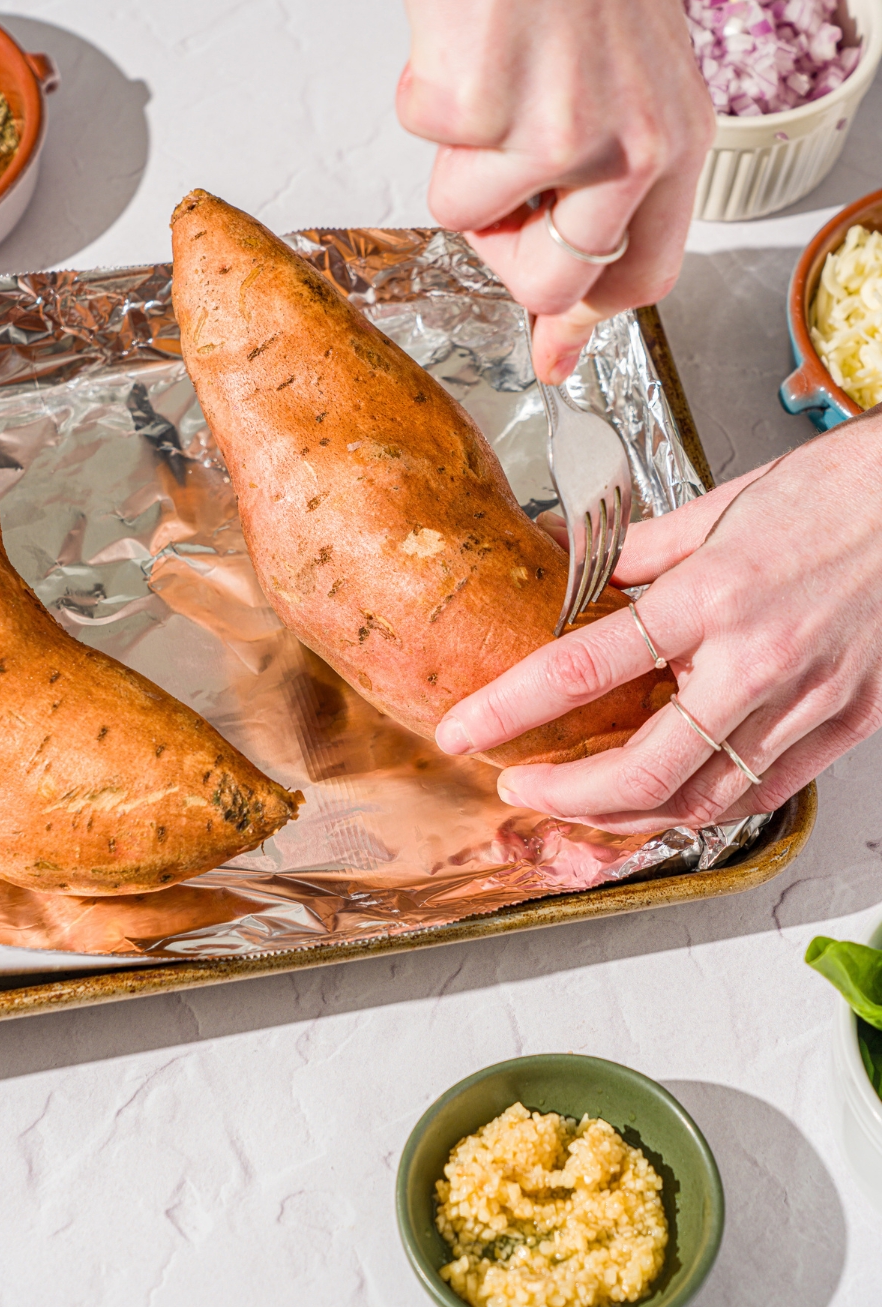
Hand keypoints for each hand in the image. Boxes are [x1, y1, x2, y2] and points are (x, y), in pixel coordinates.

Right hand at [397, 0, 713, 381]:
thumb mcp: (629, 82)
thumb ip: (605, 193)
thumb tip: (557, 326)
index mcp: (676, 142)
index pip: (641, 278)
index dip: (585, 322)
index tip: (552, 352)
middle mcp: (631, 146)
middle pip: (551, 282)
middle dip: (501, 249)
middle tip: (493, 178)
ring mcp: (559, 129)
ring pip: (466, 218)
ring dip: (454, 156)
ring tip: (484, 74)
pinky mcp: (485, 105)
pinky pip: (424, 145)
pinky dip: (423, 94)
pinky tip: (459, 39)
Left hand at [434, 411, 881, 832]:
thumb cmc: (834, 490)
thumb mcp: (719, 507)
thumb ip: (636, 551)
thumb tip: (570, 565)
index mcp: (711, 594)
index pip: (582, 669)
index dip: (508, 711)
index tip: (462, 733)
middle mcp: (757, 659)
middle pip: (642, 771)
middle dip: (565, 797)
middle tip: (520, 787)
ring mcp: (809, 700)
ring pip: (703, 800)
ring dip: (628, 815)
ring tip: (583, 800)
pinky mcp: (849, 722)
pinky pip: (763, 793)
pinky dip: (704, 806)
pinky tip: (669, 794)